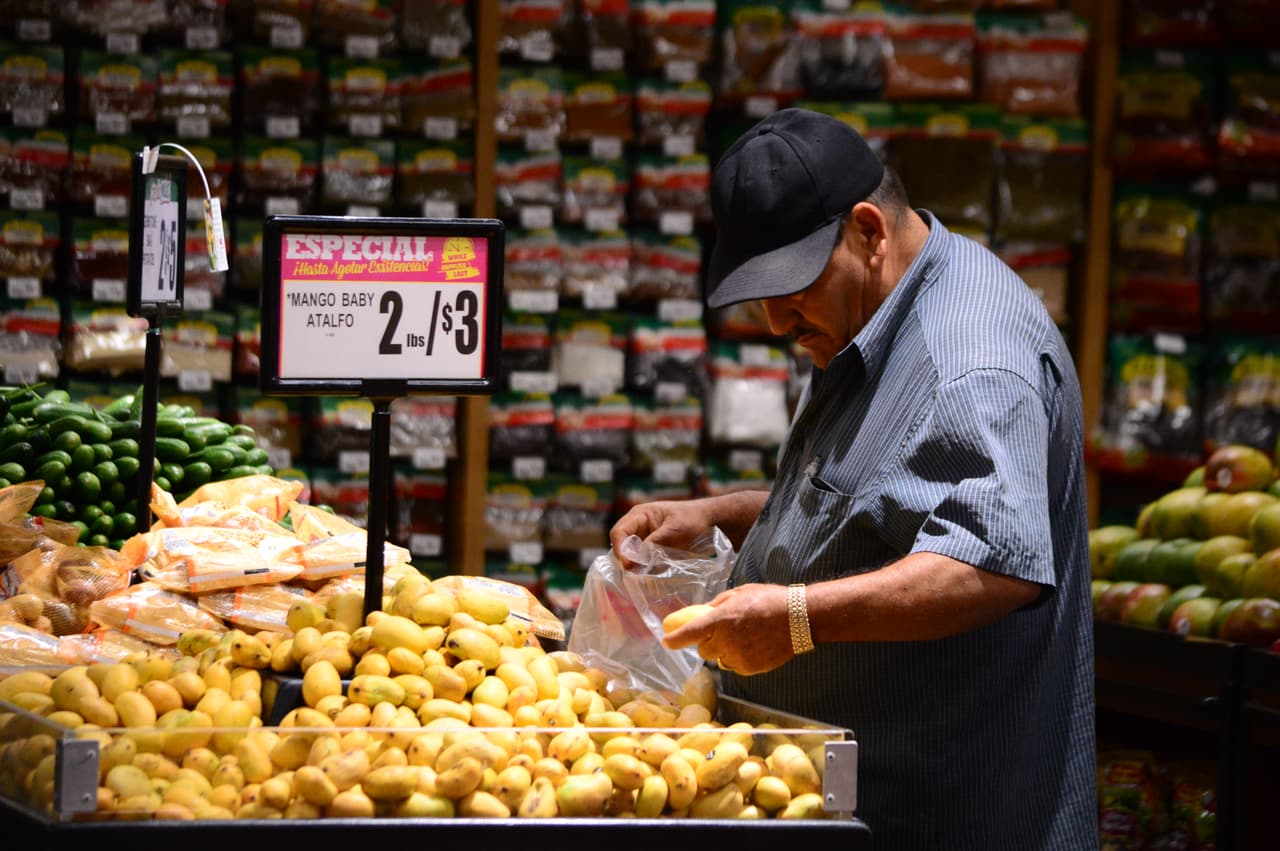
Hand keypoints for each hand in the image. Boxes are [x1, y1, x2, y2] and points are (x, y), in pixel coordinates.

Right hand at [608, 499, 713, 568]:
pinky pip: (640, 560)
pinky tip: (650, 575)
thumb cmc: (691, 518)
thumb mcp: (675, 528)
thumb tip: (639, 556)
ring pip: (629, 554)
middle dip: (625, 559)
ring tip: (642, 576)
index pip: (619, 531)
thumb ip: (656, 541)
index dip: (620, 548)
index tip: (627, 564)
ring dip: (634, 566)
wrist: (705, 520)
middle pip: (620, 544)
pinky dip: (642, 568)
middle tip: (634, 574)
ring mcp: (642, 538)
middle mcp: (636, 526)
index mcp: (639, 515)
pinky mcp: (649, 549)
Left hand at [661, 583, 795, 675]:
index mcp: (720, 619)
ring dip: (725, 651)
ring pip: (720, 660)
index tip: (667, 641)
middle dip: (708, 642)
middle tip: (722, 632)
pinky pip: (736, 667)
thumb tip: (704, 613)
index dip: (675, 639)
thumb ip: (718, 605)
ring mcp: (738, 657)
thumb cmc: (769, 600)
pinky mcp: (750, 668)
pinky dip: (739, 659)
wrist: (799, 618)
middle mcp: (726, 641)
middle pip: (704, 650)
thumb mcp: (740, 593)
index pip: (689, 633)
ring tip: (745, 637)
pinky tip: (754, 646)